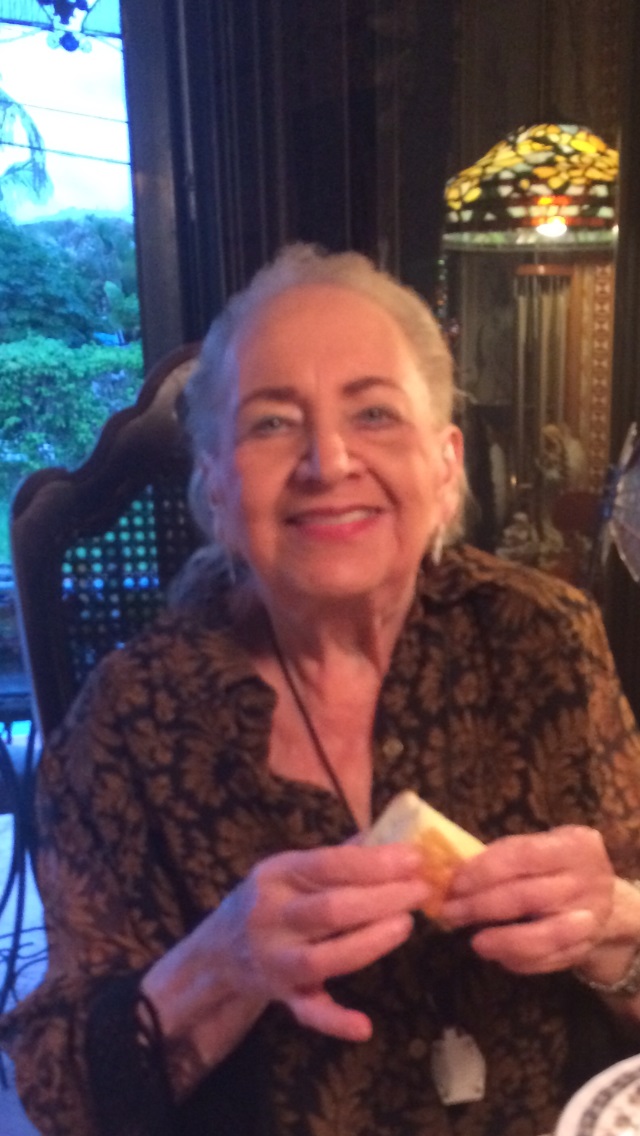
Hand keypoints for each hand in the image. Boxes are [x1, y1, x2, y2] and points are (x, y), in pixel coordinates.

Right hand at [215, 842, 429, 1039]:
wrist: (220, 951)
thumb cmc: (271, 898)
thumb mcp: (290, 867)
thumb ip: (338, 855)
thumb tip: (391, 834)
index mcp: (276, 874)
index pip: (328, 864)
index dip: (374, 862)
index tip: (414, 859)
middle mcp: (271, 916)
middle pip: (331, 910)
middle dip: (382, 899)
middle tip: (421, 891)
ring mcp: (275, 960)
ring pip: (323, 959)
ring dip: (369, 943)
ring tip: (406, 924)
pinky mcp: (282, 996)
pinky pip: (308, 1012)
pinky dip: (335, 1021)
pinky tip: (364, 1026)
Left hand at [440, 825, 615, 974]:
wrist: (606, 900)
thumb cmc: (556, 867)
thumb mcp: (539, 847)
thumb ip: (503, 857)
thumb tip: (451, 874)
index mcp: (572, 846)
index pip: (522, 856)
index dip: (484, 870)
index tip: (455, 884)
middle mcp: (586, 881)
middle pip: (527, 897)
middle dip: (482, 907)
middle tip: (450, 913)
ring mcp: (589, 920)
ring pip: (543, 937)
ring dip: (503, 941)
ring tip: (474, 942)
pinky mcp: (584, 950)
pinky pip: (548, 960)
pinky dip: (519, 960)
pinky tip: (497, 954)